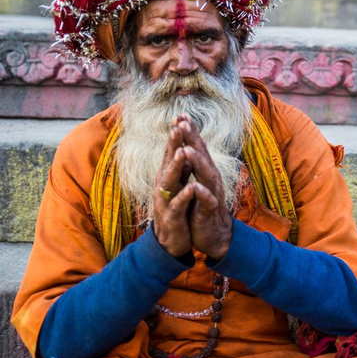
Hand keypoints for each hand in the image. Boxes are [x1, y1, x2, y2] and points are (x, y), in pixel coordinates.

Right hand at [152, 124, 194, 256]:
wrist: (170, 241)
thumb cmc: (176, 210)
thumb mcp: (178, 186)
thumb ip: (180, 169)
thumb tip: (184, 148)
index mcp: (168, 177)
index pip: (172, 152)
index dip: (176, 135)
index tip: (181, 116)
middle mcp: (164, 185)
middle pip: (168, 161)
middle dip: (173, 144)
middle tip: (178, 126)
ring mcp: (165, 200)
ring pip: (169, 181)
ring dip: (175, 166)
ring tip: (181, 152)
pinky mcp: (171, 217)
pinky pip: (177, 205)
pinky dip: (184, 196)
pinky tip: (191, 188)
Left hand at [175, 116, 232, 259]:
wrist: (214, 235)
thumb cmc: (202, 208)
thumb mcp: (197, 183)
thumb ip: (194, 166)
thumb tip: (189, 145)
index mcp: (204, 172)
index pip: (197, 148)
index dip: (190, 132)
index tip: (180, 115)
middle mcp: (210, 179)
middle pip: (203, 155)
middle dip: (193, 139)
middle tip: (183, 123)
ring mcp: (212, 193)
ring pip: (207, 175)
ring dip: (198, 162)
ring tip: (187, 150)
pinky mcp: (210, 210)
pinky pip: (207, 200)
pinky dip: (202, 193)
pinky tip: (195, 186)